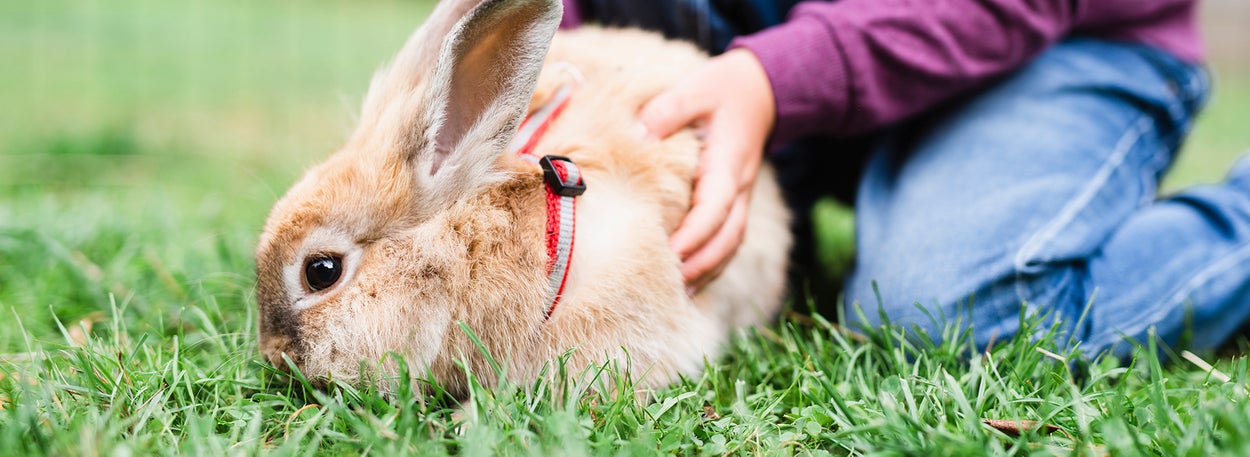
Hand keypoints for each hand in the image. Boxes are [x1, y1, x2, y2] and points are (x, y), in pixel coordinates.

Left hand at [637, 48, 775, 291]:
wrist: (759, 92)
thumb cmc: (723, 91)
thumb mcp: (695, 89)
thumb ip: (667, 111)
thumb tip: (639, 136)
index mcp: (729, 164)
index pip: (715, 209)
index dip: (694, 236)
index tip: (669, 254)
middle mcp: (739, 188)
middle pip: (727, 239)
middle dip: (699, 266)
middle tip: (666, 287)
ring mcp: (741, 199)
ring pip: (730, 246)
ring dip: (706, 273)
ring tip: (675, 296)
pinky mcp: (734, 205)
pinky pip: (727, 242)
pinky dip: (711, 266)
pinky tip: (688, 284)